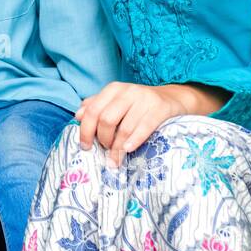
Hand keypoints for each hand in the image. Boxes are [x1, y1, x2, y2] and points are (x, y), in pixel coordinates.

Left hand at [74, 82, 225, 167]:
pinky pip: (144, 127)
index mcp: (113, 89)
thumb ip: (96, 106)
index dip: (85, 131)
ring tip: (115, 161)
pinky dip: (134, 140)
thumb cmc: (139, 105)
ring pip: (124, 127)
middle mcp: (127, 91)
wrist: (172, 99)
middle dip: (103, 140)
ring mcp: (145, 99)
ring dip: (117, 148)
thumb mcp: (116, 102)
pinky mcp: (160, 108)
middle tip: (104, 152)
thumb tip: (78, 115)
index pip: (92, 111)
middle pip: (106, 120)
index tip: (85, 147)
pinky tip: (129, 150)